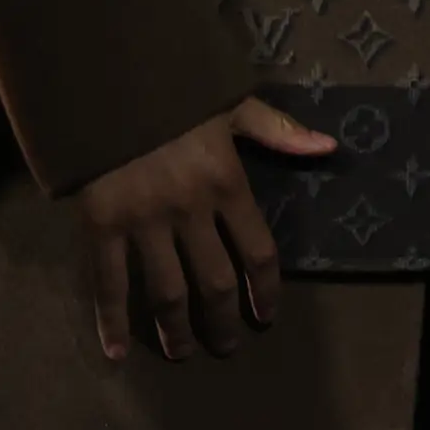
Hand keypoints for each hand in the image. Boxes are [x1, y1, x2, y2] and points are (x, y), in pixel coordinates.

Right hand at [72, 95, 336, 363]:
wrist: (105, 76)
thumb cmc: (171, 93)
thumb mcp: (231, 104)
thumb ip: (279, 132)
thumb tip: (329, 147)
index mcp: (226, 182)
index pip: (258, 250)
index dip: (266, 289)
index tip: (266, 316)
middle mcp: (189, 210)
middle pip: (215, 282)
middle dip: (223, 321)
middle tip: (225, 348)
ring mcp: (143, 221)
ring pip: (167, 291)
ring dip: (177, 330)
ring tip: (183, 352)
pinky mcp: (101, 225)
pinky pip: (108, 282)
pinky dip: (110, 322)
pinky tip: (117, 353)